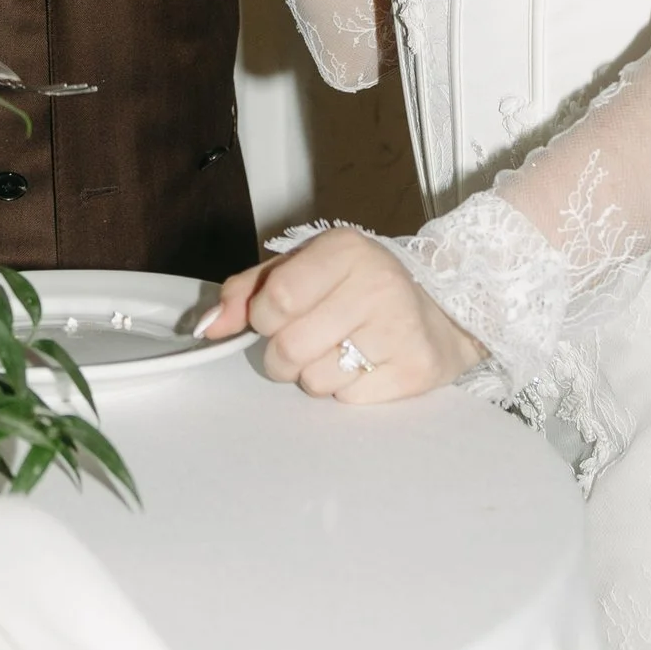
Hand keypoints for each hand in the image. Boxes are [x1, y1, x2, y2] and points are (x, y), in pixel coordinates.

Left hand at [201, 227, 481, 401]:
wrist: (443, 310)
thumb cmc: (358, 289)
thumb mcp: (303, 269)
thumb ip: (248, 291)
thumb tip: (207, 327)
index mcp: (344, 249)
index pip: (275, 300)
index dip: (263, 320)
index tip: (275, 318)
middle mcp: (376, 283)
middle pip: (290, 348)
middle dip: (283, 356)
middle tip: (305, 342)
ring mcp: (399, 327)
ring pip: (316, 381)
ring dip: (316, 375)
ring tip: (341, 350)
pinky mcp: (415, 369)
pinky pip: (349, 400)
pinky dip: (348, 392)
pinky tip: (366, 365)